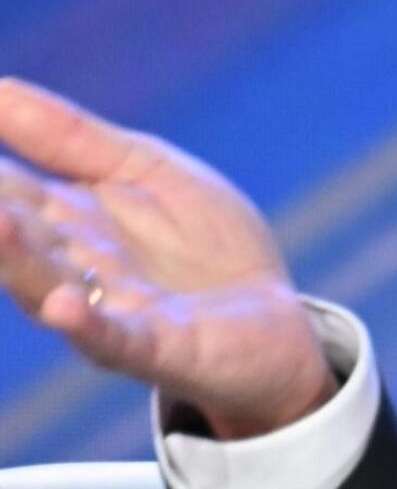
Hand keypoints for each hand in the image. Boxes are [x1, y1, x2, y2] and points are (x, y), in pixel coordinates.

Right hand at [0, 77, 334, 439]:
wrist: (276, 320)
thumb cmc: (205, 245)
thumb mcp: (147, 171)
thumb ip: (74, 140)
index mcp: (66, 220)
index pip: (5, 188)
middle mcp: (73, 268)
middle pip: (15, 238)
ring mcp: (111, 312)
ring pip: (49, 288)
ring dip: (17, 260)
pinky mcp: (160, 348)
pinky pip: (116, 340)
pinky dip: (87, 327)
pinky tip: (62, 306)